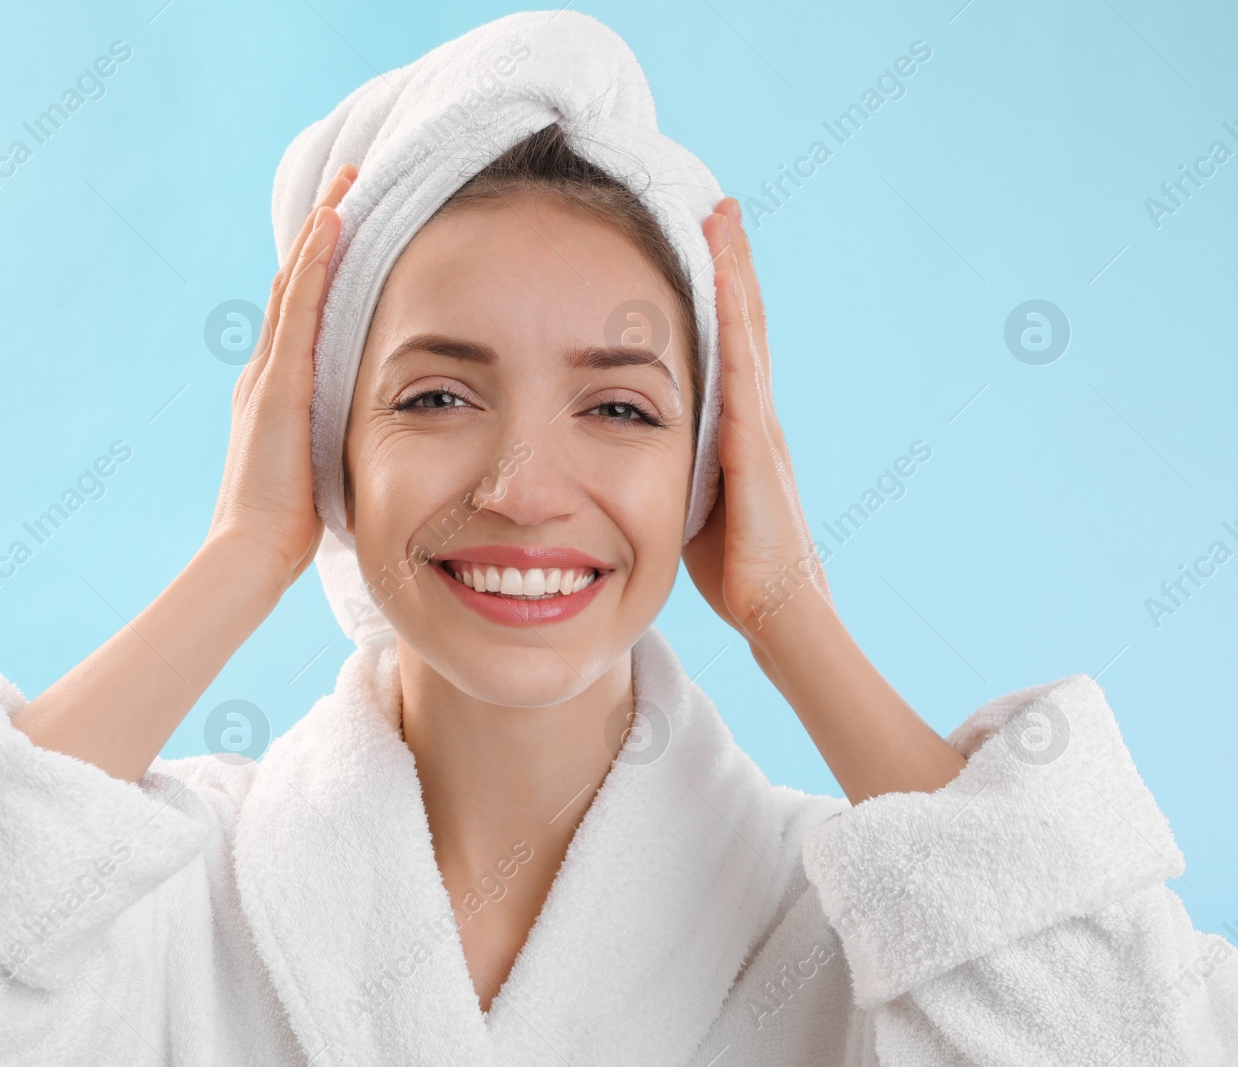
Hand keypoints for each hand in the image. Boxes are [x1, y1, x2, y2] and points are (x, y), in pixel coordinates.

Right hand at [207, 164, 355, 587]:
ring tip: (348, 182)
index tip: (348, 226)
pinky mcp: (279, 382)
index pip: (302, 315)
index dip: (321, 268)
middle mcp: (266, 371)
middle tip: (350, 182)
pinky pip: (300, 307)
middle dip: (323, 231)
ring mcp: (269, 372)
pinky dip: (316, 261)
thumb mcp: (319, 471)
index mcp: (276, 392)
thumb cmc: (287, 528)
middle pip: (297, 283)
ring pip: (297, 282)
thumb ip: (333, 445)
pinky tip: (333, 223)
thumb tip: (367, 444)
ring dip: (322, 229)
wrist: (250, 552)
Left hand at [683, 198, 831, 647]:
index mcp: (740, 428)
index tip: (704, 243)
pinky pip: (743, 371)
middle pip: (745, 321)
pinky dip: (735, 322)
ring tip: (723, 216)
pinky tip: (724, 281)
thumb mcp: (693, 500)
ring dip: (735, 273)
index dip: (720, 294)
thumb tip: (627, 445)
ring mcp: (761, 425)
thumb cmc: (736, 567)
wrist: (778, 610)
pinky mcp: (756, 445)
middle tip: (718, 204)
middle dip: (732, 263)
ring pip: (748, 331)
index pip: (729, 345)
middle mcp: (756, 415)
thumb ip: (674, 463)